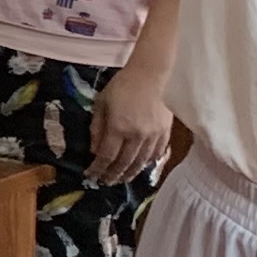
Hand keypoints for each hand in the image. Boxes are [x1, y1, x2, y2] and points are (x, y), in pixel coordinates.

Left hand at [89, 69, 174, 183]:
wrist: (151, 74)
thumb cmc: (122, 85)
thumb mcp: (101, 103)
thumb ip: (97, 128)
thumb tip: (94, 150)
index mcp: (118, 127)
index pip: (106, 156)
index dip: (98, 168)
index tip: (91, 175)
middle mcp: (137, 135)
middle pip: (124, 163)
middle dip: (113, 175)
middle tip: (106, 182)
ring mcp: (154, 135)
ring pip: (141, 162)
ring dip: (130, 173)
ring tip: (122, 179)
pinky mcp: (165, 132)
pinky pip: (157, 154)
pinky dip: (147, 163)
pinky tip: (141, 167)